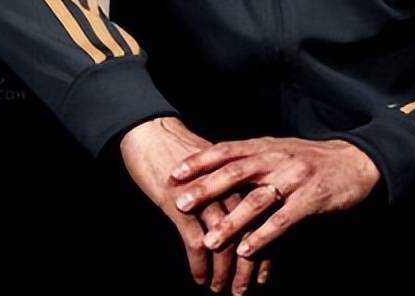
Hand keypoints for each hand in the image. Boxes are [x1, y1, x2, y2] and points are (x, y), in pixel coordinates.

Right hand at [119, 116, 272, 292]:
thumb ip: (229, 189)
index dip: (265, 250)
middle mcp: (227, 187)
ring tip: (220, 289)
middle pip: (246, 234)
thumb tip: (241, 217)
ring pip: (224, 243)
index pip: (261, 220)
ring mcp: (205, 196)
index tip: (264, 276)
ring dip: (223, 272)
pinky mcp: (180, 204)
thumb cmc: (180, 153)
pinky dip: (200, 266)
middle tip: (243, 291)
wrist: (150, 133)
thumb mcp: (212, 169)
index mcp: (238, 177)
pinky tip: (199, 279)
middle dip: (247, 268)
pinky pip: (196, 243)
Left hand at [169, 136, 382, 259]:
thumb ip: (251, 160)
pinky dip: (264, 236)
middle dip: (206, 188)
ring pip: (257, 200)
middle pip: (236, 172)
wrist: (355, 163)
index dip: (200, 161)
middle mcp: (277, 159)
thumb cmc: (311, 161)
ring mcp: (295, 178)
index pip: (227, 150)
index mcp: (266, 146)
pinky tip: (247, 250)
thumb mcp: (279, 151)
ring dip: (232, 221)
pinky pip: (284, 220)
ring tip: (210, 240)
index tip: (174, 173)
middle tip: (181, 203)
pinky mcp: (312, 199)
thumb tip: (214, 170)